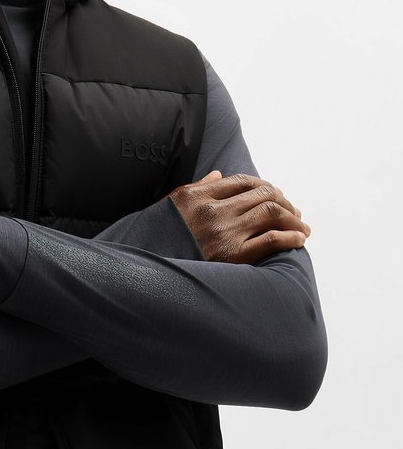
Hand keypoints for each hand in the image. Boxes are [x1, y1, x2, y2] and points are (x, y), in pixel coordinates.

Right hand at [169, 171, 310, 263]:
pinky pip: (271, 240)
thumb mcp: (171, 207)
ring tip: (302, 227)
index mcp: (197, 196)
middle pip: (262, 194)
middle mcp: (212, 210)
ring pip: (271, 213)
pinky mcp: (232, 256)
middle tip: (294, 212)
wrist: (146, 272)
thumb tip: (219, 176)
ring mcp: (223, 233)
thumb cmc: (157, 239)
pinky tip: (298, 240)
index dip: (265, 186)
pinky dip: (290, 237)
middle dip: (285, 201)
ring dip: (293, 218)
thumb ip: (197, 189)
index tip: (276, 195)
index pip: (242, 181)